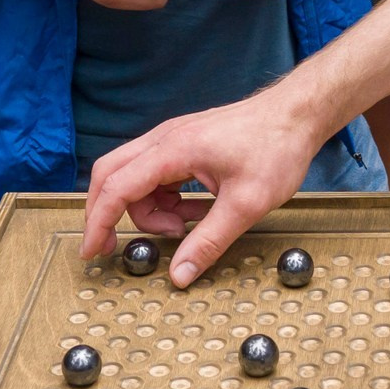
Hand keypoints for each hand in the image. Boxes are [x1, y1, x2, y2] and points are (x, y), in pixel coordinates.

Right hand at [82, 88, 322, 287]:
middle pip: (111, 175)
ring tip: (184, 228)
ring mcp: (173, 138)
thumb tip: (179, 274)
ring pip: (134, 178)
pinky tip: (195, 212)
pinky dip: (165, 199)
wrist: (298, 114)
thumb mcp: (245, 205)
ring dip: (148, 209)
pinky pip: (156, 175)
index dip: (98, 222)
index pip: (116, 188)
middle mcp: (164, 139)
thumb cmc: (276, 147)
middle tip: (112, 246)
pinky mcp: (184, 143)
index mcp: (172, 150)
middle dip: (107, 213)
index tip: (91, 251)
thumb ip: (208, 242)